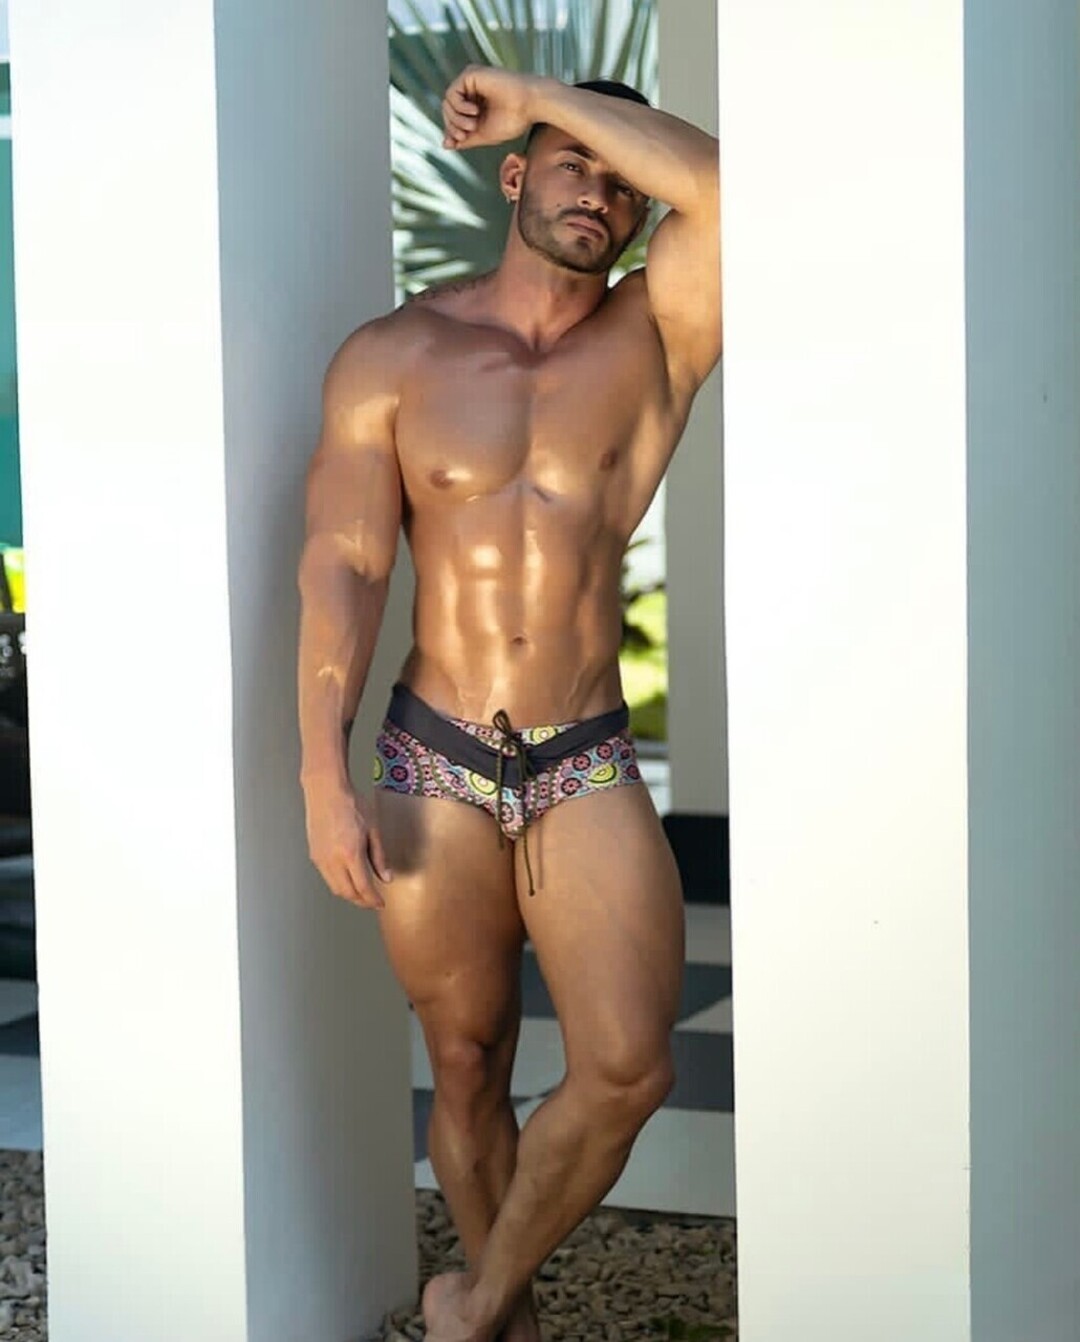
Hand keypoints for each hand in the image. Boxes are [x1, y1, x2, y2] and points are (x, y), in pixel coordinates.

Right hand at [303, 785, 391, 909]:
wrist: (326, 791)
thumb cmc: (351, 804)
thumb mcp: (373, 829)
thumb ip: (379, 856)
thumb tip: (386, 878)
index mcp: (350, 853)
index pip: (363, 887)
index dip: (373, 900)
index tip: (380, 903)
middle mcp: (333, 860)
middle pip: (347, 893)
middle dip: (361, 901)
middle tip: (372, 901)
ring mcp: (321, 859)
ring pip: (335, 888)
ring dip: (349, 895)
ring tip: (362, 893)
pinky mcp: (314, 855)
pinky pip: (327, 878)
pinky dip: (339, 884)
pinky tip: (348, 878)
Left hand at [441, 66, 545, 150]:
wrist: (530, 106)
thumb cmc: (514, 120)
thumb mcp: (484, 135)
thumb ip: (465, 139)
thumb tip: (445, 144)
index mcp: (475, 103)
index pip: (452, 116)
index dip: (452, 130)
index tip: (460, 140)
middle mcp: (471, 89)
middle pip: (447, 109)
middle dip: (453, 126)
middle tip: (466, 134)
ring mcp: (471, 80)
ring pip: (448, 102)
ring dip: (457, 119)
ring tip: (473, 124)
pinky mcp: (471, 74)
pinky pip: (452, 93)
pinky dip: (459, 107)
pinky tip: (475, 111)